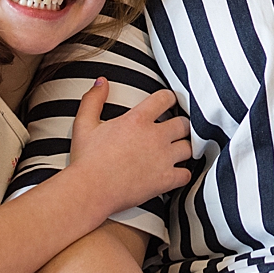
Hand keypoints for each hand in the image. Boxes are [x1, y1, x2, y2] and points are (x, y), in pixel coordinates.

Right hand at [67, 79, 192, 217]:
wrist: (90, 190)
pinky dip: (183, 173)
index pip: (165, 98)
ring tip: (179, 149)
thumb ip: (94, 99)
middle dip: (181, 124)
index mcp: (138, 120)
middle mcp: (155, 136)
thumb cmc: (86, 160)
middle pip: (183, 123)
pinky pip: (186, 174)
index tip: (169, 102)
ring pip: (189, 147)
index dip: (169, 98)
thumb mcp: (84, 124)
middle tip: (176, 128)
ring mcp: (163, 159)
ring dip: (185, 147)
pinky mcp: (165, 180)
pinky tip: (177, 172)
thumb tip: (102, 81)